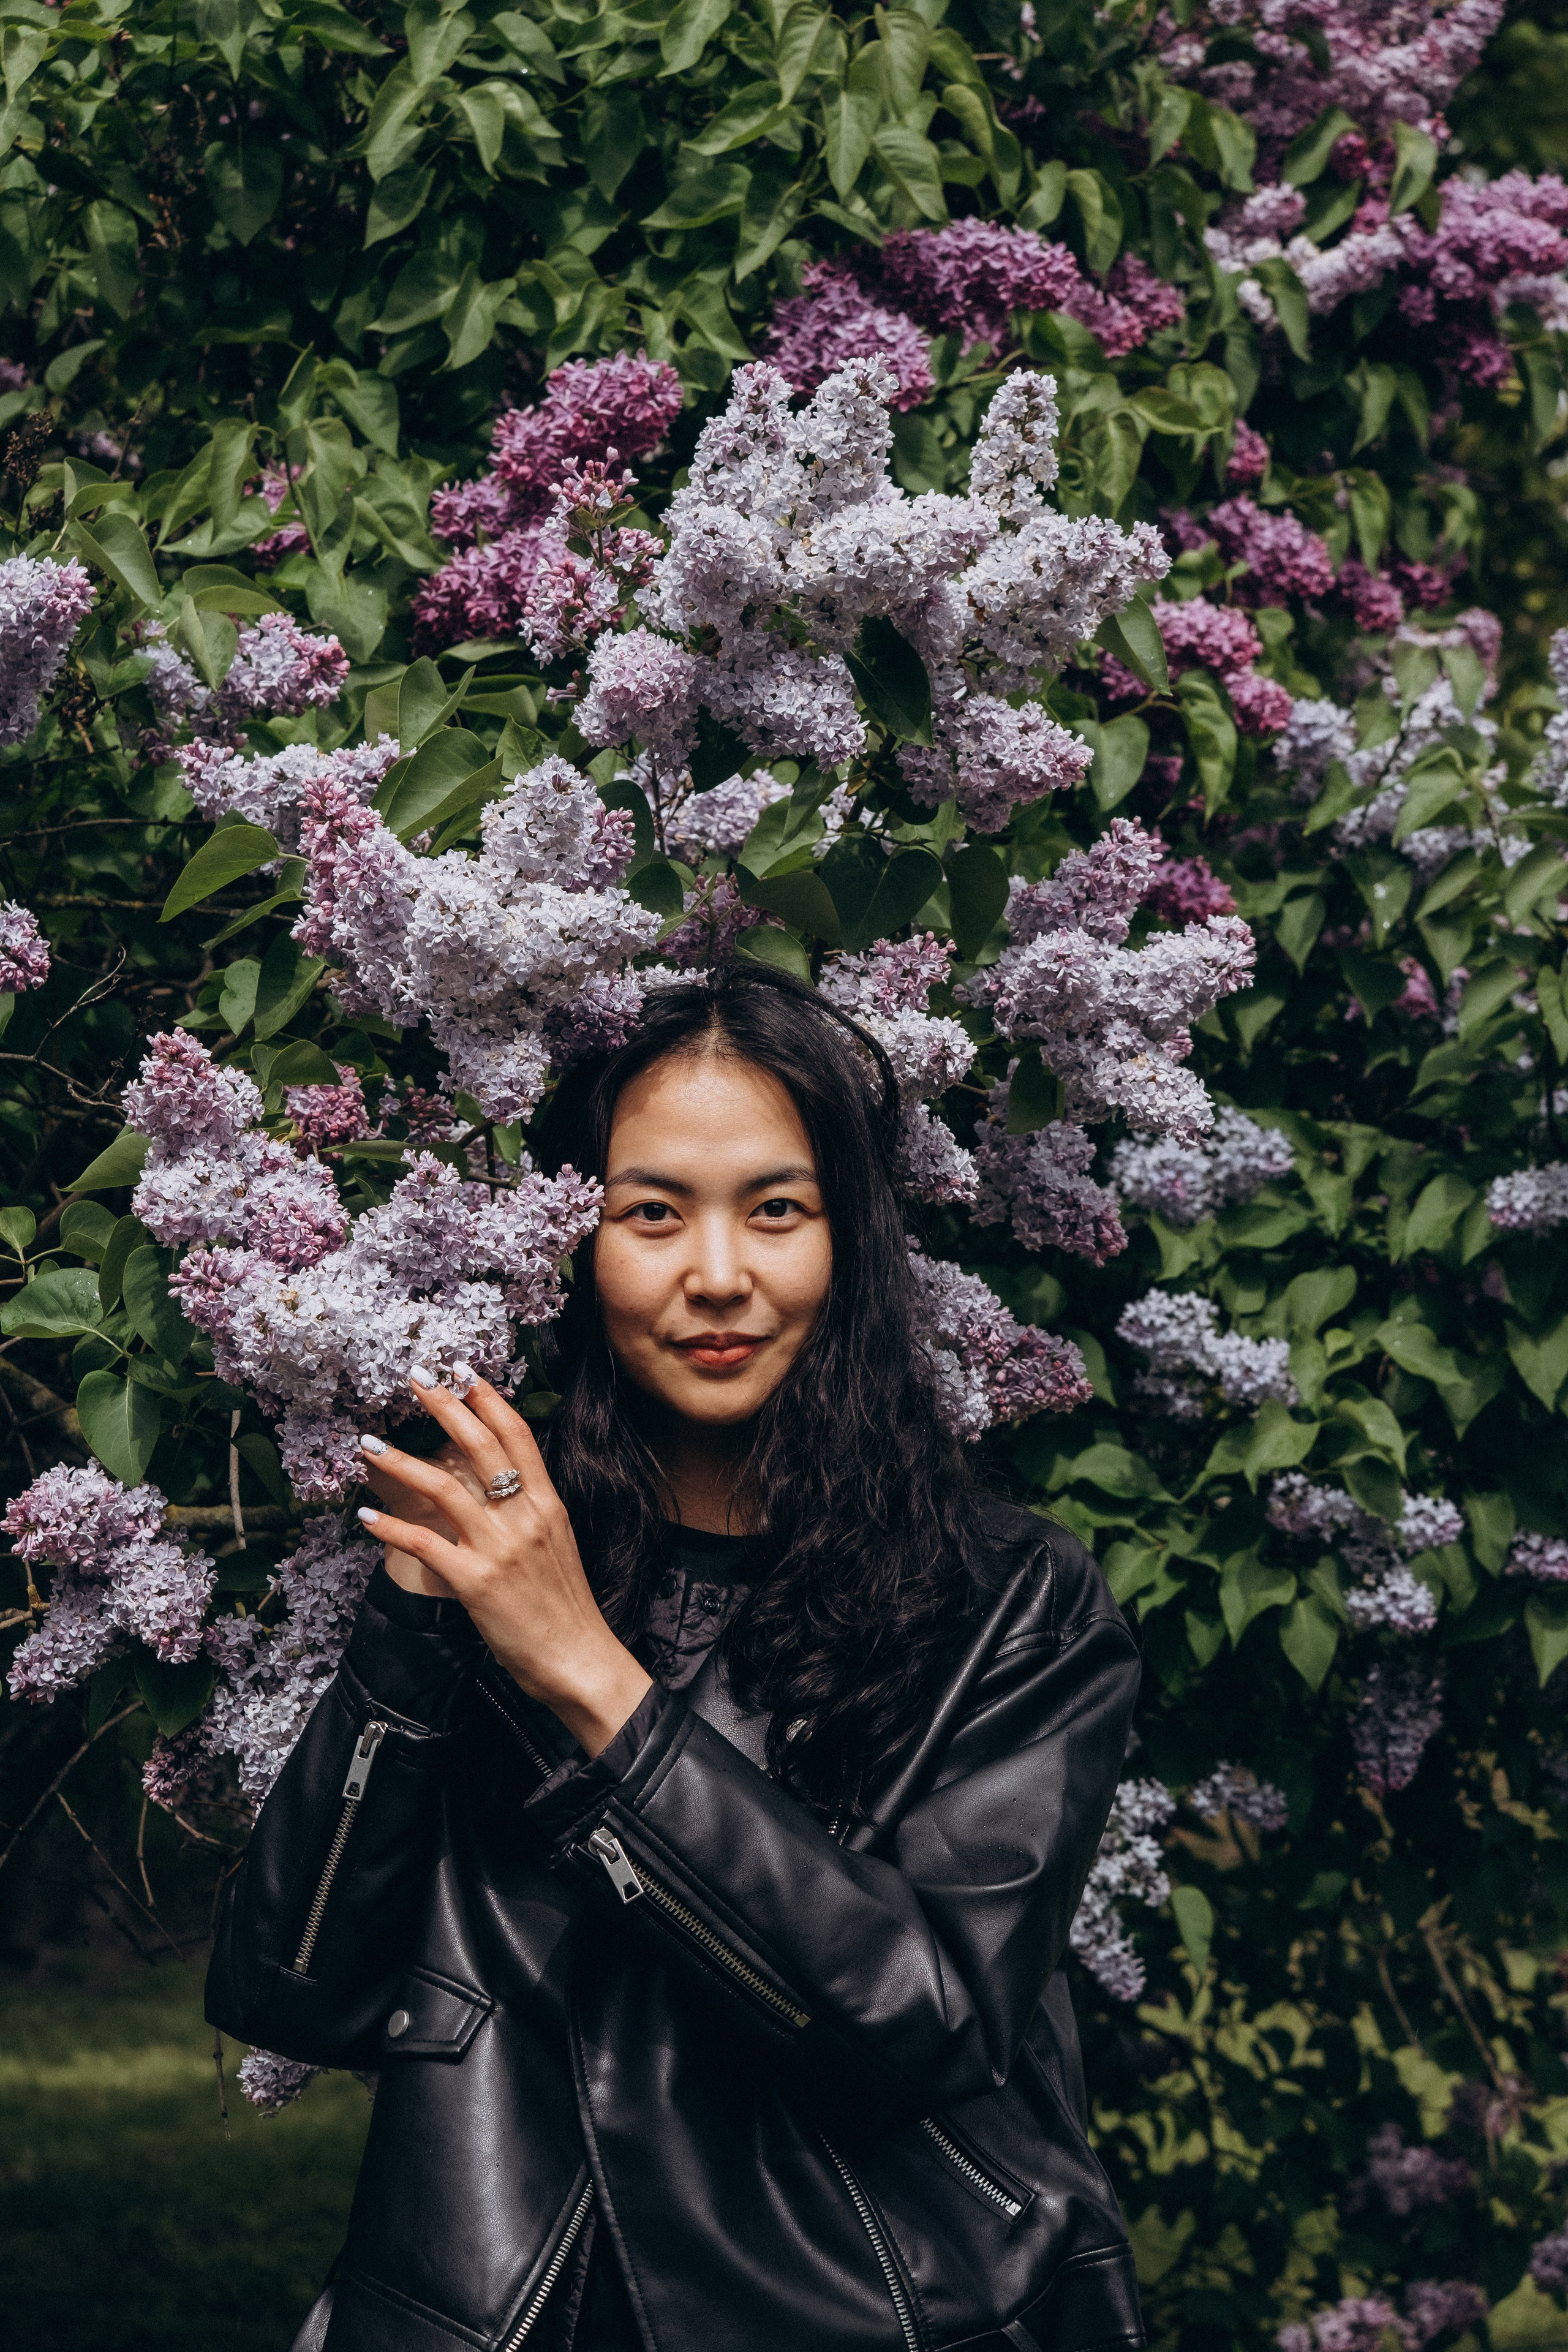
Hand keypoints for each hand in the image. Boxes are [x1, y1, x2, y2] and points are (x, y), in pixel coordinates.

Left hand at [357, 1374, 651, 1757]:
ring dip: (400, 1462)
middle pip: (480, 1447)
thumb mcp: (558, 1545)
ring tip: (369, 1444)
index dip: (489, 1400)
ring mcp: (499, 1548)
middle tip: (416, 1378)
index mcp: (548, 1505)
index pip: (518, 1437)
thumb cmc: (567, 1607)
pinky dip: (391, 1528)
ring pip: (443, 1488)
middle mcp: (524, 1517)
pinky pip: (423, 1545)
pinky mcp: (474, 1582)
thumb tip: (498, 1487)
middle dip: (445, 1407)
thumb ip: (530, 1512)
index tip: (464, 1371)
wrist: (579, 1659)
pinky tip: (367, 1517)